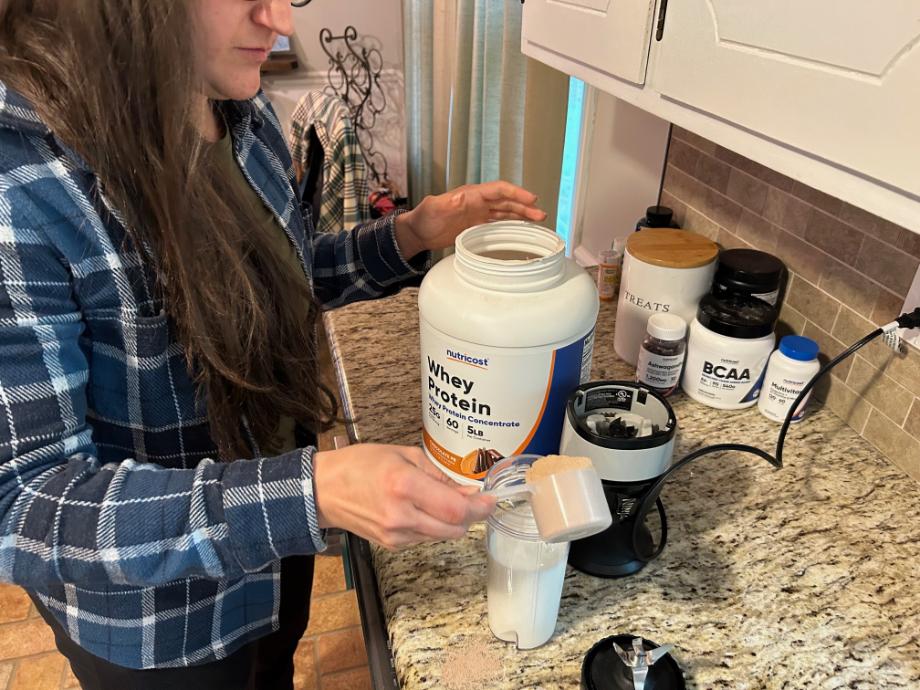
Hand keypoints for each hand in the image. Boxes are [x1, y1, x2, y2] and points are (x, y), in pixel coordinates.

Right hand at [313, 444, 495, 549]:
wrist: (324, 490)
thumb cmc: (360, 465)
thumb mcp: (403, 455)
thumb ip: (439, 475)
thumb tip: (468, 492)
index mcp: (404, 485)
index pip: (455, 509)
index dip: (480, 507)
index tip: (492, 500)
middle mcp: (401, 515)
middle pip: (455, 528)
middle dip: (470, 515)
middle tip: (474, 499)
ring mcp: (396, 535)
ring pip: (443, 535)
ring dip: (452, 521)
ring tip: (442, 501)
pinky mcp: (391, 545)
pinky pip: (426, 538)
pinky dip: (433, 526)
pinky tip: (422, 510)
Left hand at [394, 181, 547, 258]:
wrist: (418, 232)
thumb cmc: (423, 218)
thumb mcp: (433, 209)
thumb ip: (446, 204)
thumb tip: (460, 198)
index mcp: (471, 194)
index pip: (498, 190)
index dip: (515, 193)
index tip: (531, 199)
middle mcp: (477, 202)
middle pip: (506, 201)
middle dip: (524, 206)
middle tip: (540, 214)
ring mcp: (478, 213)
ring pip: (505, 212)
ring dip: (521, 215)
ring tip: (538, 220)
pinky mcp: (476, 225)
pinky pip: (498, 223)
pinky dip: (511, 224)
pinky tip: (521, 229)